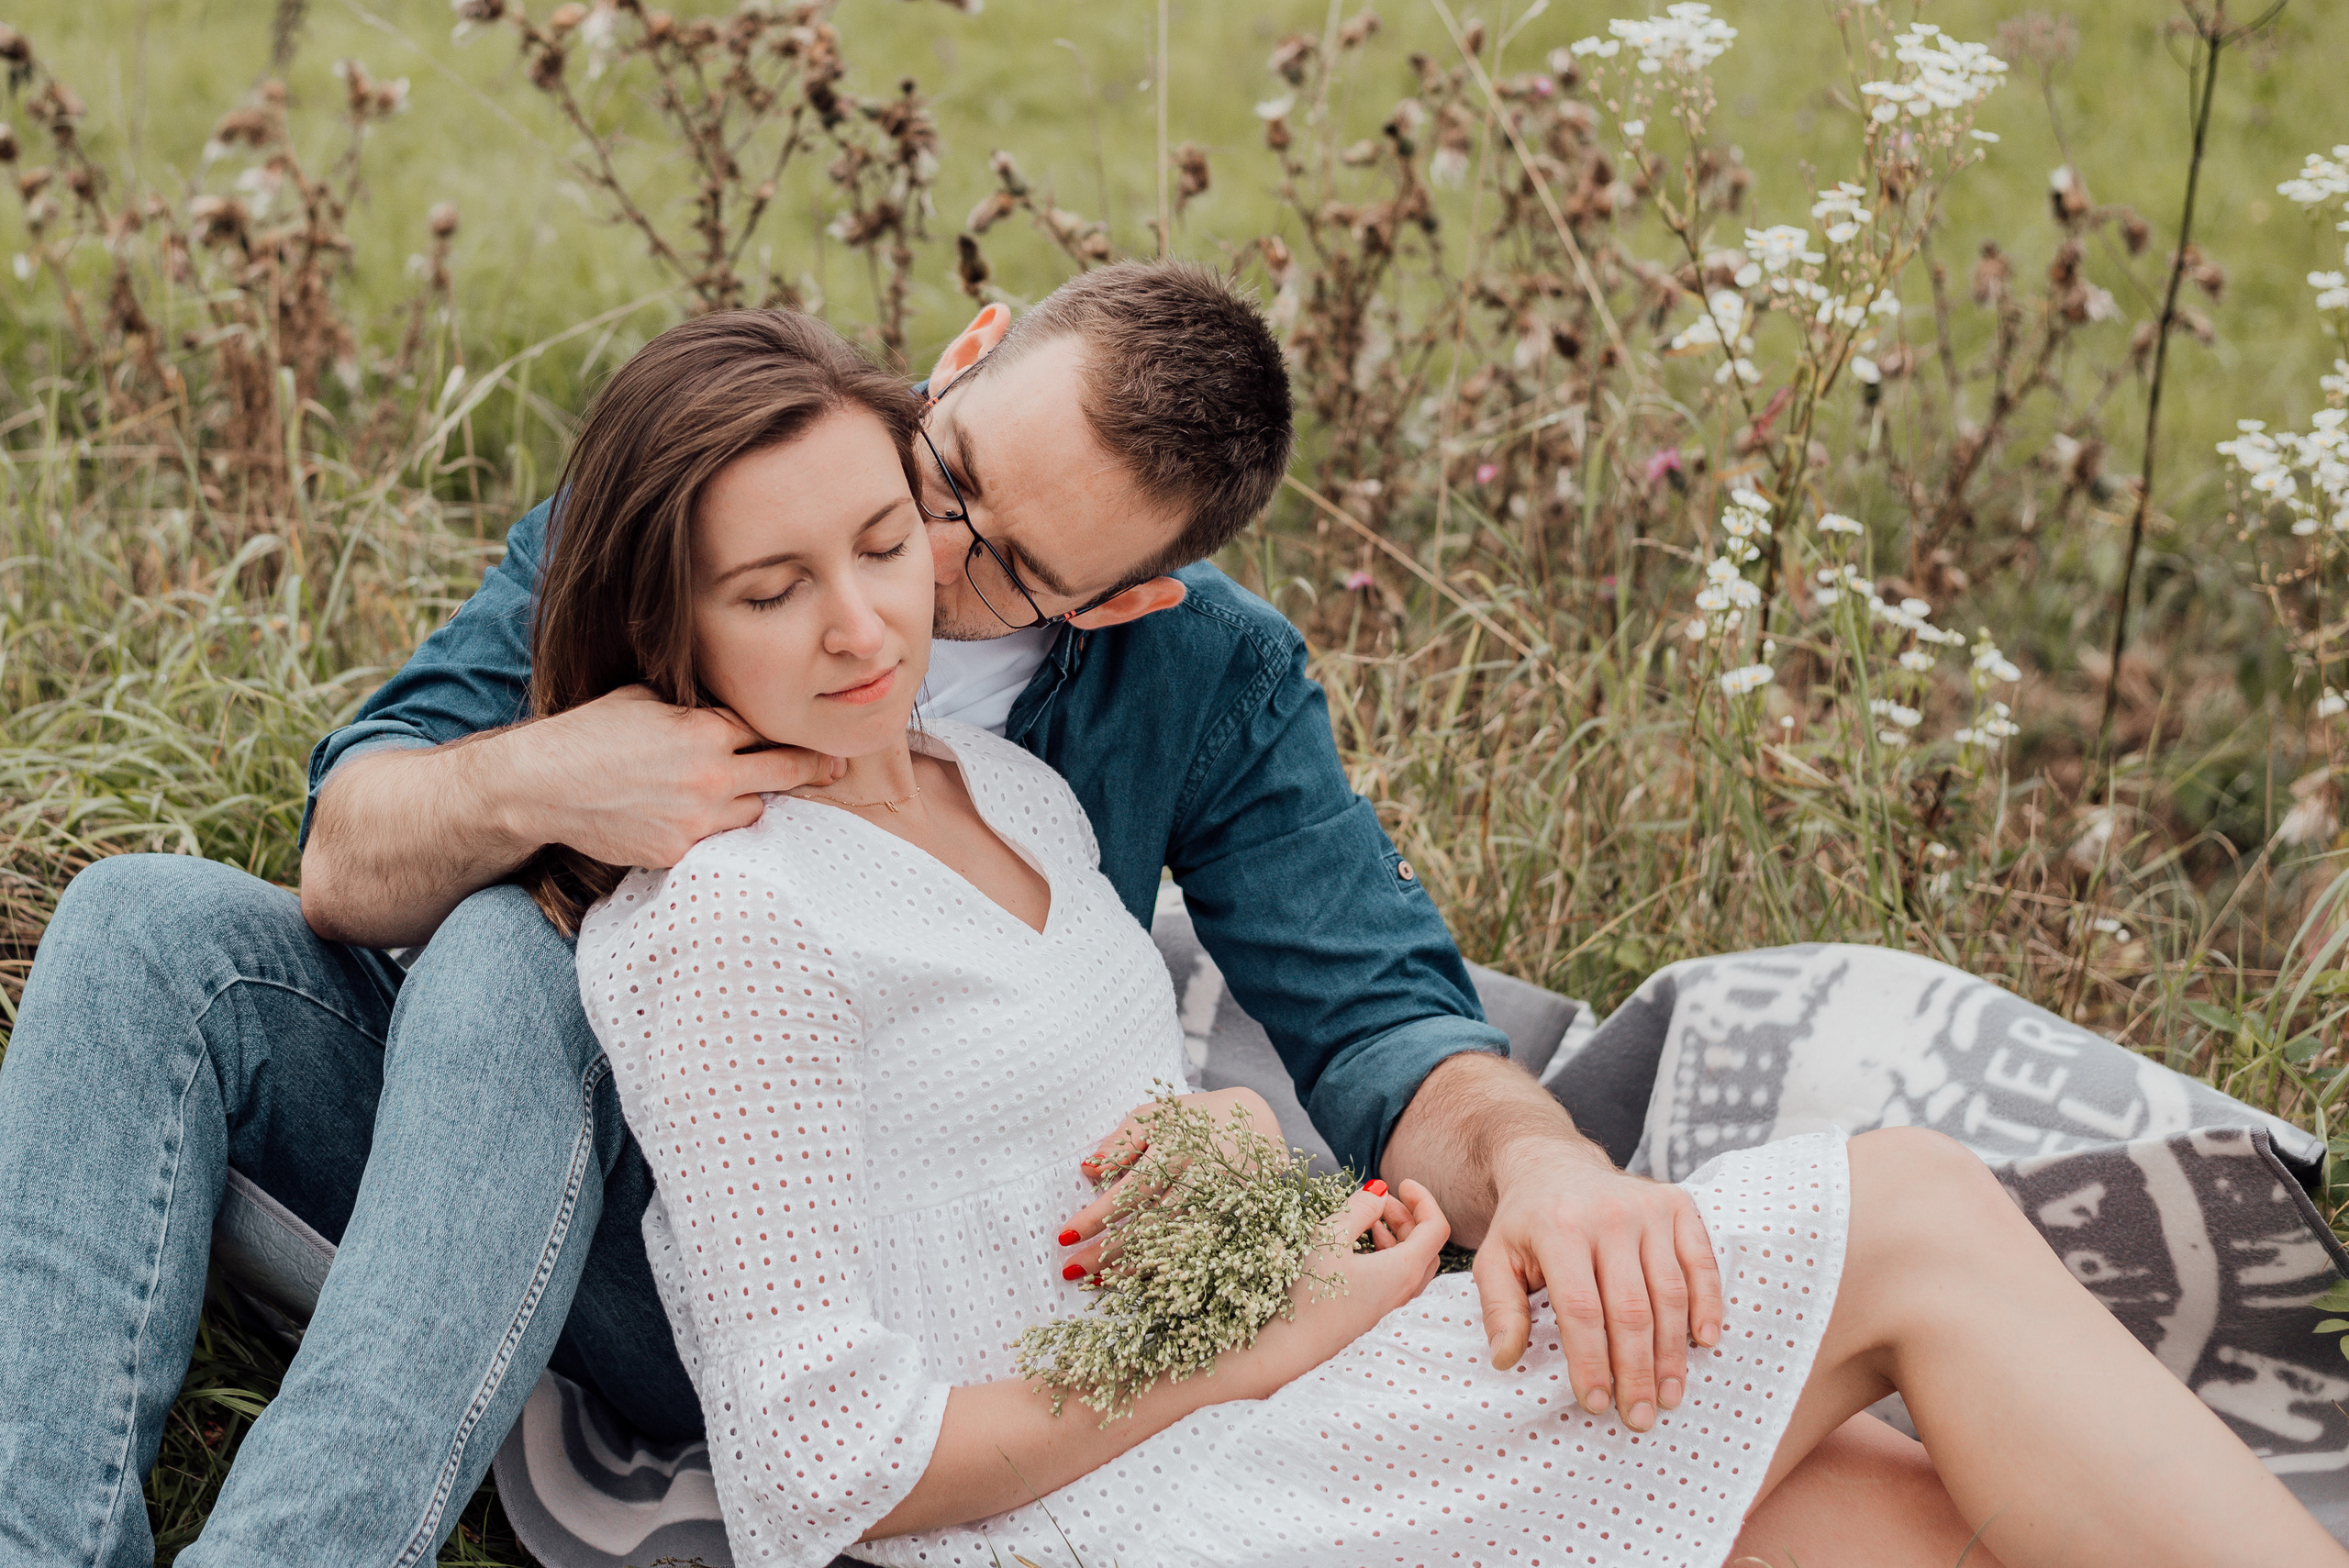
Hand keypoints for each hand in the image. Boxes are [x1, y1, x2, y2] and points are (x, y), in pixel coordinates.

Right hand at [498, 684, 845, 867]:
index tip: (813, 732)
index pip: (767, 728)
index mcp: (705, 729)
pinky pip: (719, 841)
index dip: (786, 729)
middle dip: (815, 767)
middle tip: (837, 768)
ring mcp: (697, 818)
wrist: (542, 786)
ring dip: (757, 801)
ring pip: (758, 812)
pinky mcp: (678, 851)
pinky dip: (719, 829)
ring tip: (751, 793)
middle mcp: (710, 774)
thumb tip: (723, 700)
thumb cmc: (589, 734)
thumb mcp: (644, 699)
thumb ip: (691, 705)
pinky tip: (709, 819)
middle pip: (786, 771)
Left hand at [1056, 1088, 1283, 1276]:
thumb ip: (1122, 1142)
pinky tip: (1135, 1279)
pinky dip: (1162, 1271)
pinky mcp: (1231, 1224)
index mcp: (1177, 1150)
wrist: (1259, 1125)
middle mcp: (1199, 1183)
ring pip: (1170, 1249)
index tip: (1064, 1238)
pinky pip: (1192, 1255)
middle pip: (1147, 1229)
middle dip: (1106, 1253)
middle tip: (1070, 1269)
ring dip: (1129, 1268)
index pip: (1128, 1193)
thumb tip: (1087, 1169)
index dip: (1095, 1219)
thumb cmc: (1195, 1119)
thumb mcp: (1156, 1115)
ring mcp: (1219, 1209)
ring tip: (1093, 1280)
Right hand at [1240, 1179, 1449, 1396]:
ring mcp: (1396, 1308)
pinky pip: (1400, 1278)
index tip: (1400, 1182)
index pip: (1437, 1226)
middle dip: (1408, 1215)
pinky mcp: (1381, 1316)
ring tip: (1370, 1223)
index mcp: (1403, 1270)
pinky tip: (1362, 1249)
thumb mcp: (1330, 1238)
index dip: (1423, 1198)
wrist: (1293, 1349)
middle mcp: (1408, 1291)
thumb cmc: (1310, 1292)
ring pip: (1415, 1262)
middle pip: (1427, 1243)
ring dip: (1399, 1235)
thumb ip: (1360, 1208)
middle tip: (1378, 1202)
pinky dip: (1391, 1255)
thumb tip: (1380, 1193)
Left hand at [1472, 1140, 1723, 1433]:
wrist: (1555, 1165)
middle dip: (1636, 1371)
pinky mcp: (1677, 1205)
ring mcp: (1647, 1208)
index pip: (1581, 1309)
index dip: (1590, 1361)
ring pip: (1669, 1293)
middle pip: (1630, 1308)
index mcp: (1558, 1228)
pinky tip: (1705, 1342)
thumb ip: (1499, 1309)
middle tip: (1639, 1416)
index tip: (1594, 1403)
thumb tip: (1505, 1359)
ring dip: (1672, 1352)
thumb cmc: (1525, 1224)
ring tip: (1668, 1396)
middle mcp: (1608, 1215)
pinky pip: (1700, 1262)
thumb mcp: (1495, 1259)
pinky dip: (1708, 1304)